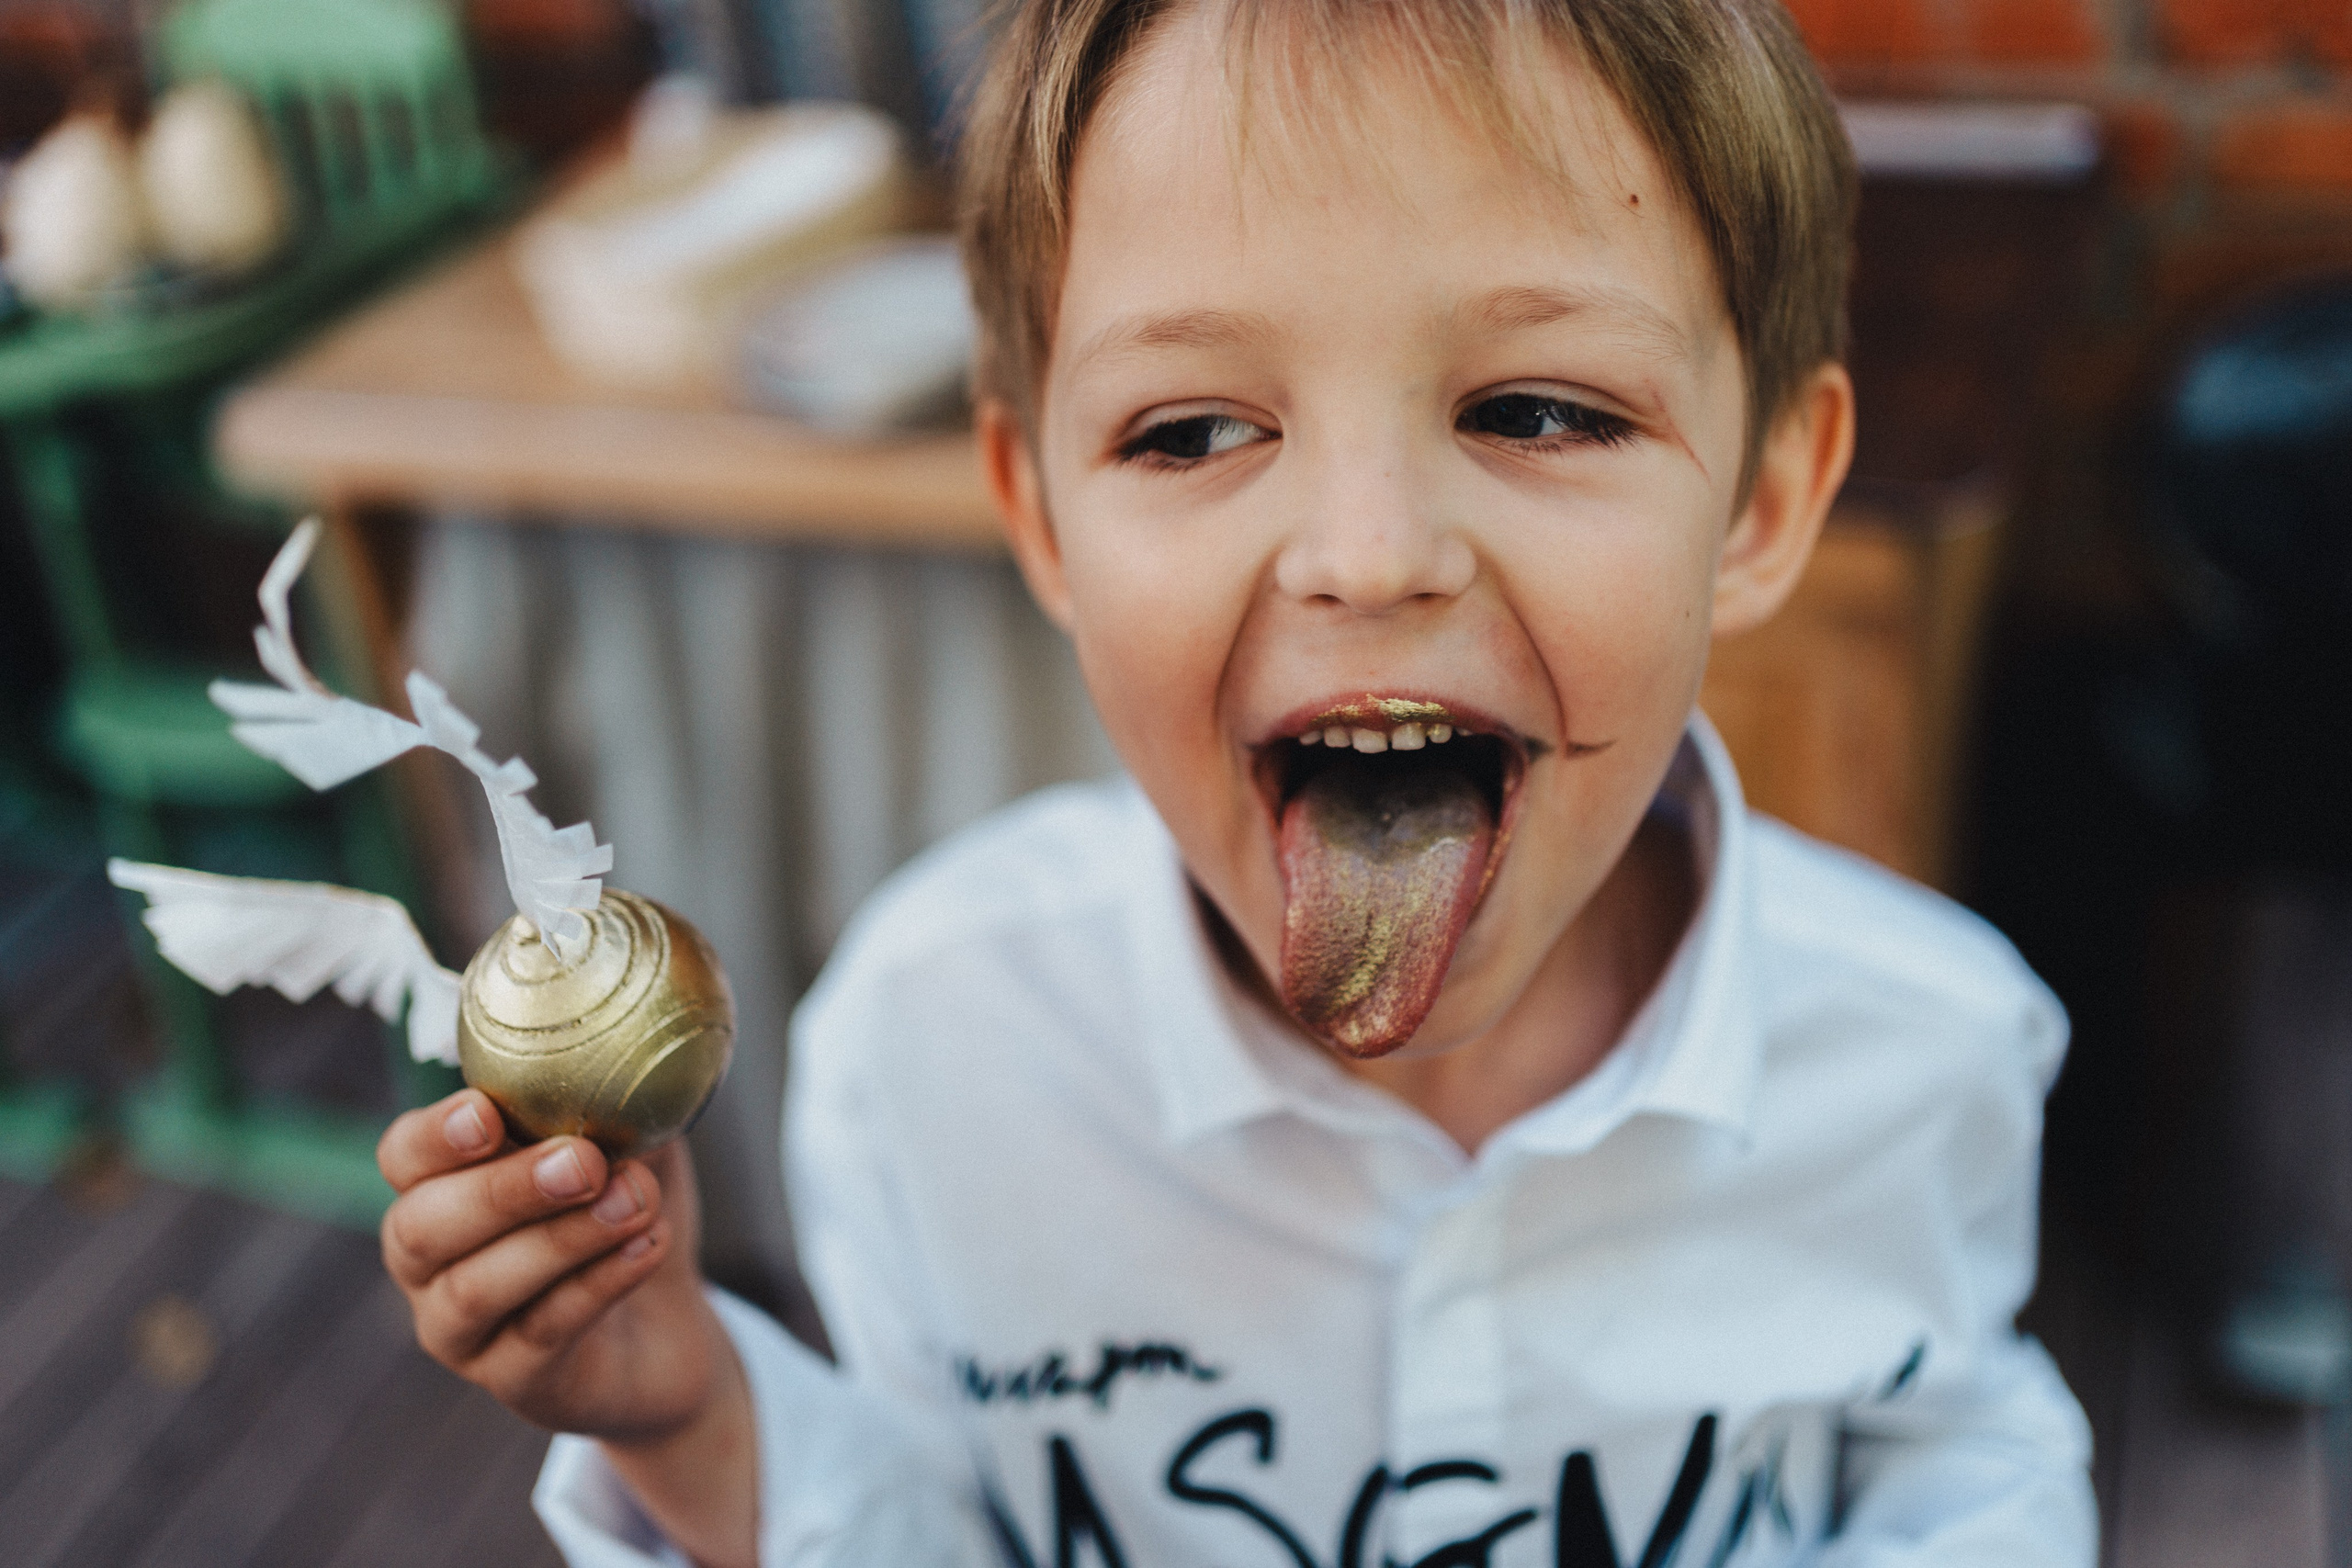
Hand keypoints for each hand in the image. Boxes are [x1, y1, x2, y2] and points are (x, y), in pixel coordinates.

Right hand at [377, 1088, 718, 1441]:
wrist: (669, 1327)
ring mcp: (464, 1331)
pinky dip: (599, 1283)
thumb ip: (616, 1100)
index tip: (486, 1113)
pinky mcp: (517, 1382)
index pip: (402, 1157)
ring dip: (560, 1239)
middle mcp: (430, 1263)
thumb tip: (631, 1047)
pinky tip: (648, 1246)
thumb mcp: (629, 1143)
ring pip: (479, 1287)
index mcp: (440, 1188)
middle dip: (503, 1189)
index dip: (433, 1137)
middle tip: (582, 1161)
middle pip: (422, 1227)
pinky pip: (543, 1333)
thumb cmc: (627, 1213)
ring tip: (633, 1202)